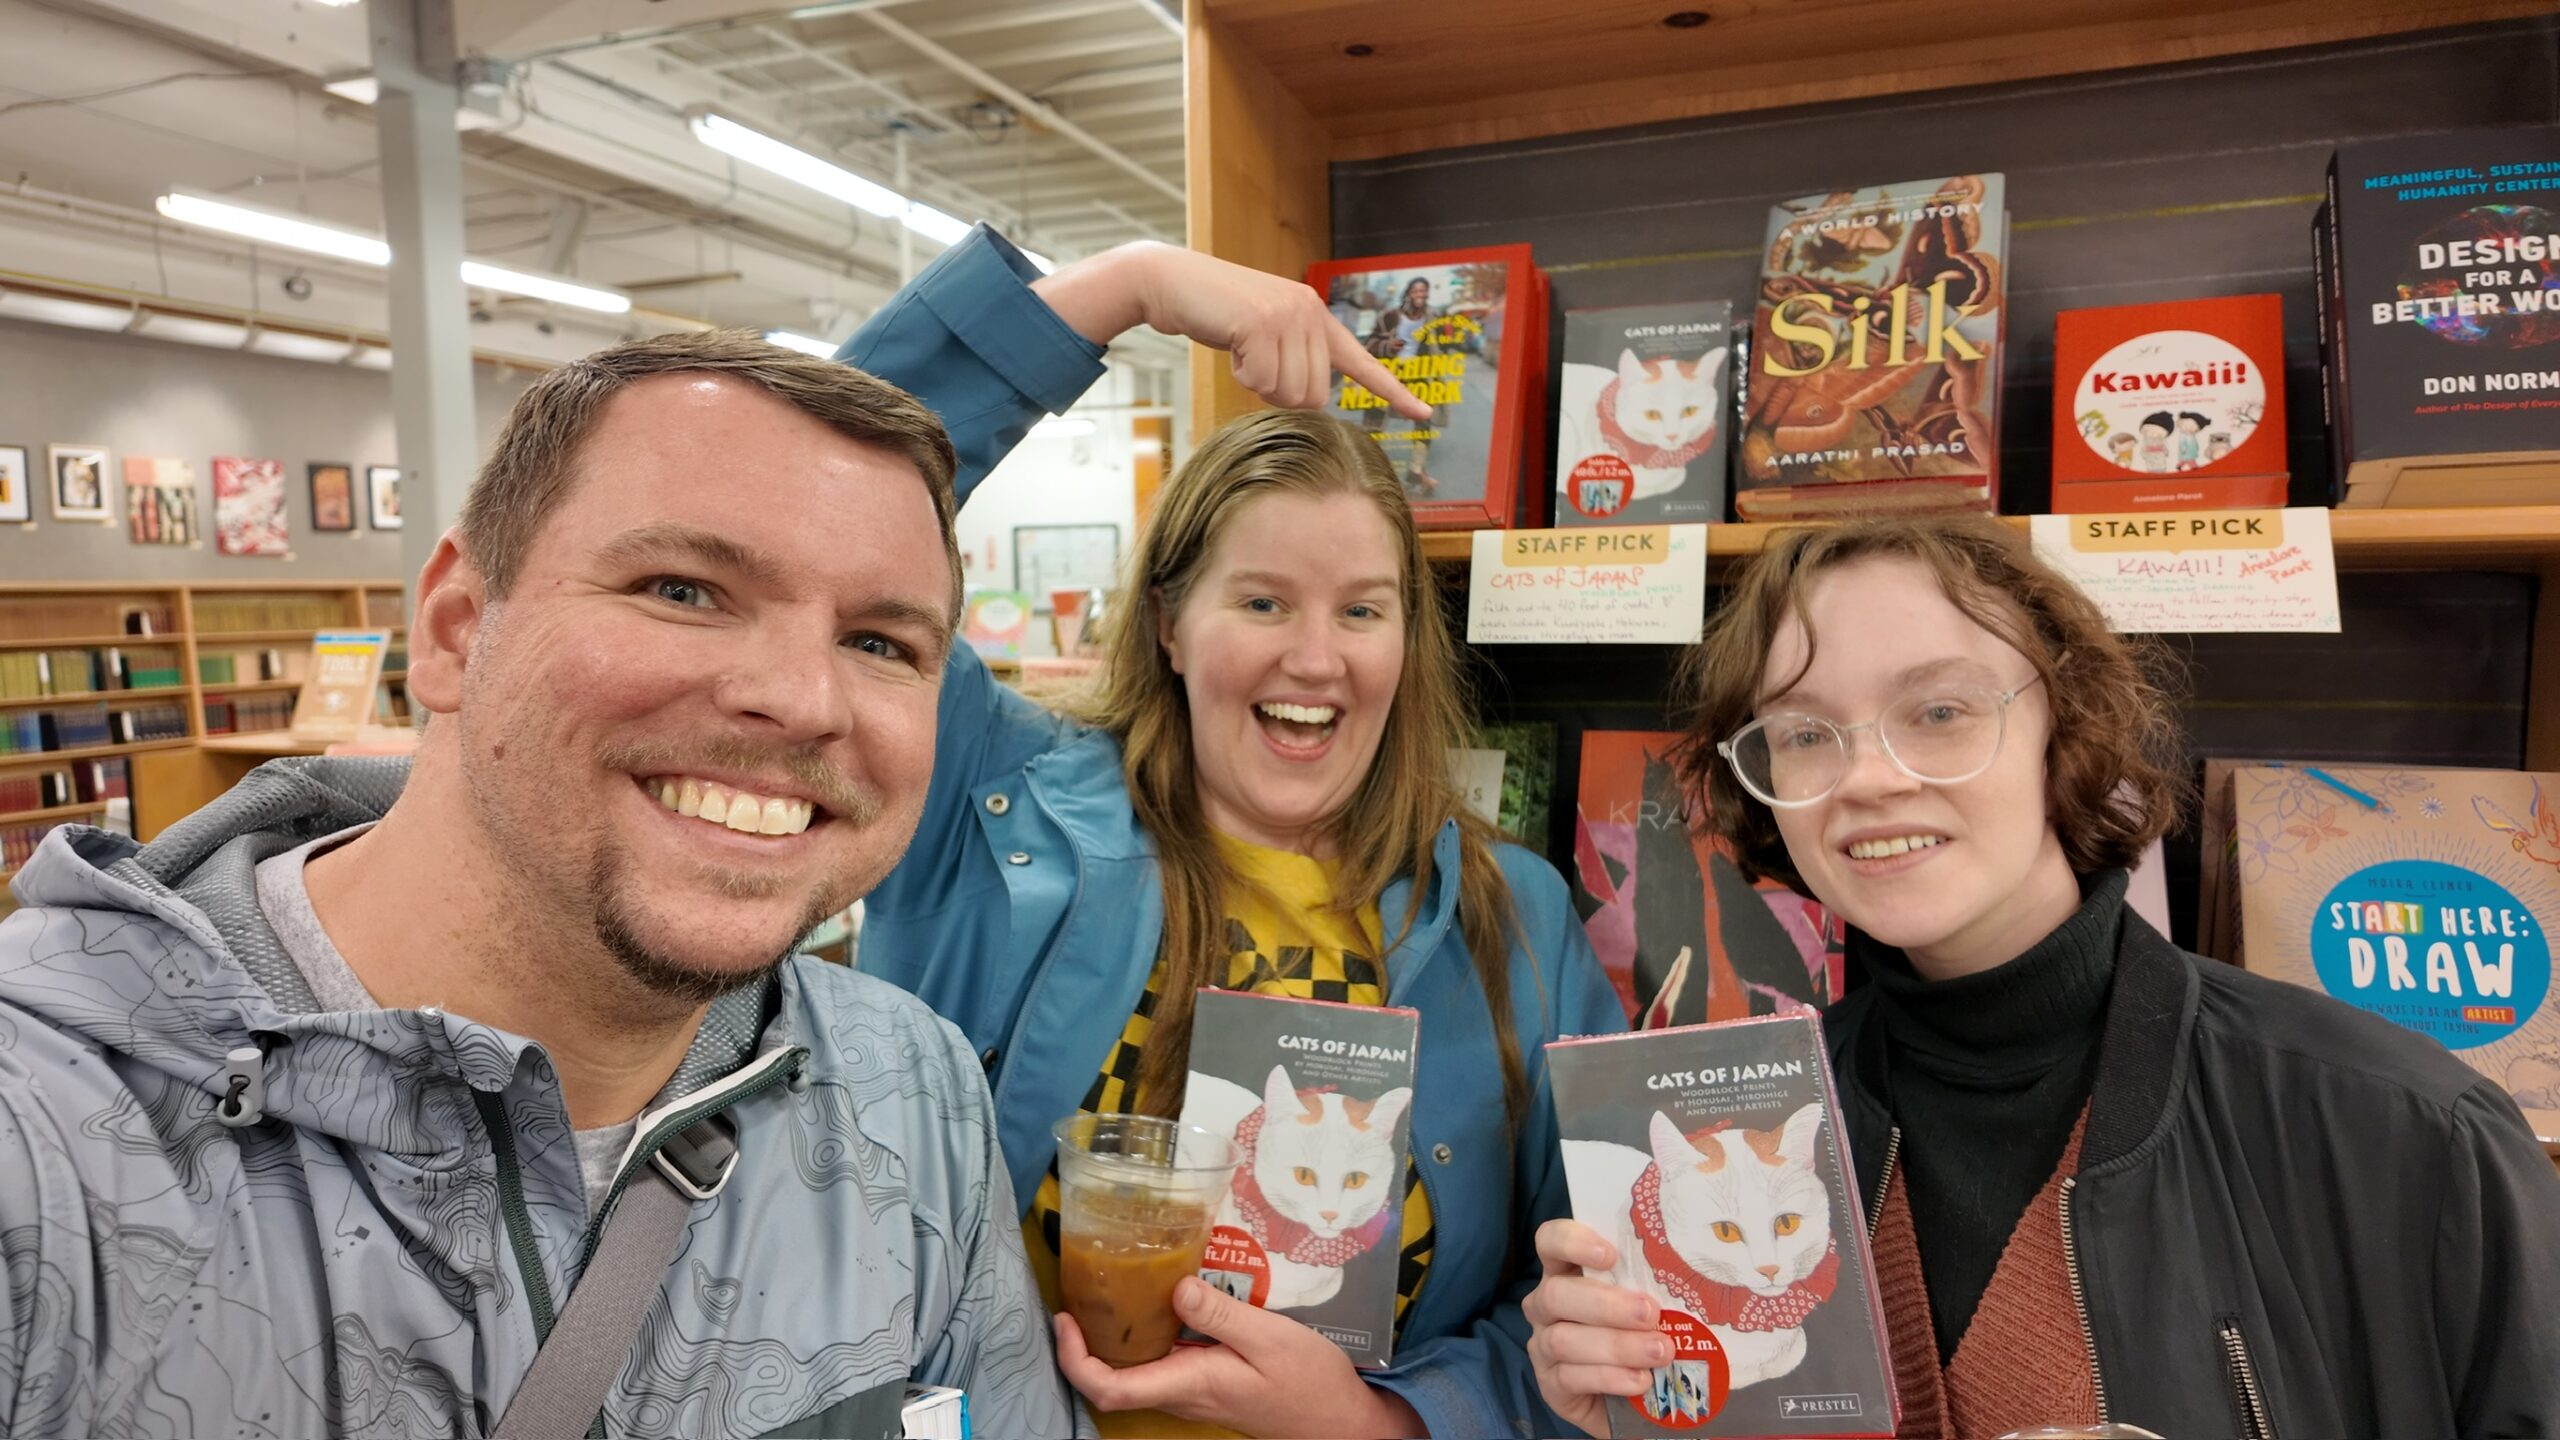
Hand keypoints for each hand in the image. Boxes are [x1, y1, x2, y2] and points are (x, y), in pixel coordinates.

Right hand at [1033, 242, 1430, 418]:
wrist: (1173, 283)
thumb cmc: (1216, 315)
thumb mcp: (1263, 335)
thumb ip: (1292, 358)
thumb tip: (1309, 400)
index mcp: (1317, 318)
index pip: (1362, 363)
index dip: (1393, 392)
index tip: (1424, 413)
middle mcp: (1311, 313)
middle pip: (1313, 396)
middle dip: (1279, 394)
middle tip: (1254, 363)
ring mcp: (1288, 315)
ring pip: (1289, 393)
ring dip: (1258, 385)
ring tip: (1242, 349)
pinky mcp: (1263, 323)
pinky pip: (1261, 382)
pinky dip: (1240, 374)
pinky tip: (1230, 344)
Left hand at [1053, 1276, 1425, 1437]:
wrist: (1339, 1420)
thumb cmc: (1309, 1381)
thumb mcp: (1269, 1337)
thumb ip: (1219, 1313)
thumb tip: (1174, 1286)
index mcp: (1189, 1383)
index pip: (1109, 1388)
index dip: (1074, 1359)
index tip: (1065, 1319)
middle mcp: (1183, 1393)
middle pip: (1113, 1379)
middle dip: (1086, 1341)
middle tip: (1082, 1289)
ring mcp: (1195, 1392)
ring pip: (1137, 1370)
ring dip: (1116, 1336)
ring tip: (1114, 1284)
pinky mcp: (1209, 1384)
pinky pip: (1164, 1362)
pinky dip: (1149, 1334)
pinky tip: (1163, 1299)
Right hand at [1522, 1218, 1672, 1439]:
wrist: (1634, 1399)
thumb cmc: (1642, 1335)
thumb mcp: (1647, 1305)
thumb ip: (1652, 1287)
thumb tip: (1693, 1272)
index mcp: (1567, 1273)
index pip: (1551, 1241)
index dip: (1572, 1242)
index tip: (1611, 1256)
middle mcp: (1546, 1305)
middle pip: (1555, 1294)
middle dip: (1606, 1305)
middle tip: (1650, 1314)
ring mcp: (1542, 1346)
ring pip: (1563, 1340)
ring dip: (1616, 1345)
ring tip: (1659, 1352)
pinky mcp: (1549, 1385)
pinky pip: (1570, 1378)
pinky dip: (1610, 1378)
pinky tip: (1641, 1380)